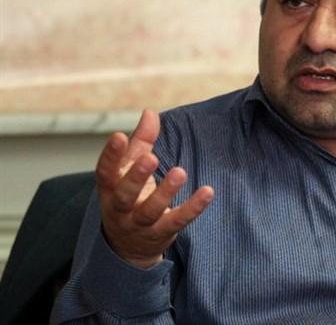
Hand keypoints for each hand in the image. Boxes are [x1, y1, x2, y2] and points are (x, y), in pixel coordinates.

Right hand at [96, 110, 213, 268]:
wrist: (128, 246)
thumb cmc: (130, 195)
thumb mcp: (130, 169)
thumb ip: (141, 141)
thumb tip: (149, 112)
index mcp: (110, 189)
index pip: (105, 172)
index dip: (110, 155)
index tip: (118, 136)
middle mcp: (121, 208)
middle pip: (124, 195)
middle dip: (136, 176)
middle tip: (151, 158)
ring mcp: (140, 224)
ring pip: (150, 211)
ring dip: (165, 193)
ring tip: (180, 172)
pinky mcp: (162, 233)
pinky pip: (177, 221)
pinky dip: (193, 208)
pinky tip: (208, 192)